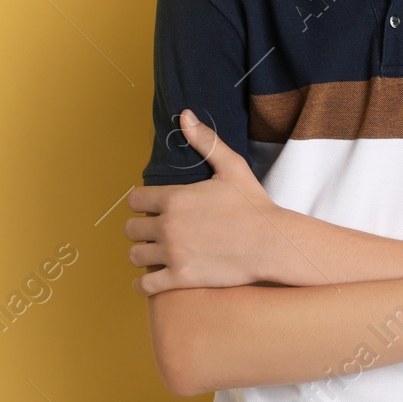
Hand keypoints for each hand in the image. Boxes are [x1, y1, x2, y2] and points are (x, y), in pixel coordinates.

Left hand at [125, 109, 287, 294]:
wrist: (272, 243)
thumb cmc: (254, 205)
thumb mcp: (232, 167)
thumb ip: (205, 141)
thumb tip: (185, 116)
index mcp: (175, 198)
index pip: (134, 200)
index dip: (141, 203)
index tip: (151, 207)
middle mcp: (168, 225)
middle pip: (131, 228)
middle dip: (141, 228)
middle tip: (155, 230)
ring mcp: (173, 253)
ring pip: (135, 256)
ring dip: (142, 254)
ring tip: (155, 253)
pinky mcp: (180, 278)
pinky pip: (145, 285)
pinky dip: (143, 284)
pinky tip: (151, 279)